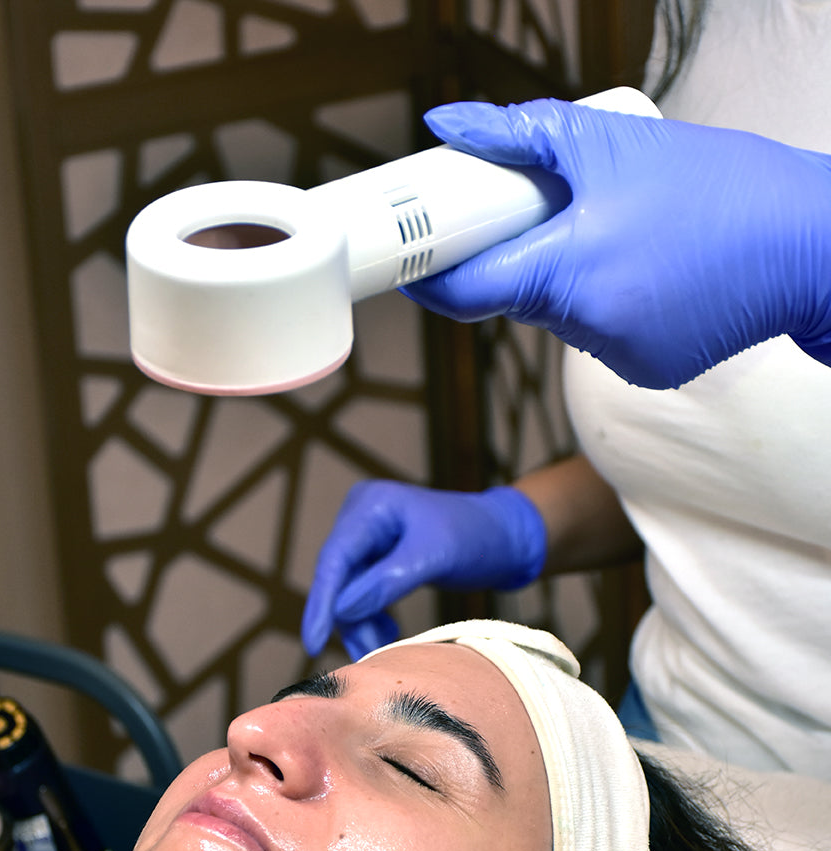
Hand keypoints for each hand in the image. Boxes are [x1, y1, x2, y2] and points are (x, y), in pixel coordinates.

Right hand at [301, 482, 546, 658]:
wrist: (507, 538)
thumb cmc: (477, 536)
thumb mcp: (434, 556)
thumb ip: (388, 581)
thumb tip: (342, 610)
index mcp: (370, 506)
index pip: (334, 559)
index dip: (322, 604)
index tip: (314, 642)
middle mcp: (362, 519)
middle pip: (338, 579)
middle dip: (349, 620)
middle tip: (366, 658)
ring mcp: (370, 539)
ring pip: (349, 593)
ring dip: (362, 625)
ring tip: (381, 652)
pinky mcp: (379, 559)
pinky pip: (364, 595)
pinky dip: (372, 618)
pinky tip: (388, 635)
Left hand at [403, 99, 830, 388]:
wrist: (809, 241)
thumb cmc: (718, 184)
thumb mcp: (611, 140)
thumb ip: (518, 135)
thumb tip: (449, 126)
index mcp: (569, 269)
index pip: (469, 290)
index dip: (433, 277)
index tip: (413, 259)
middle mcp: (587, 325)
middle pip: (517, 297)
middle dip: (521, 257)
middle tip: (546, 212)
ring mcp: (619, 355)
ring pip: (562, 316)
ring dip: (570, 279)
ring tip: (625, 231)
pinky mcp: (649, 369)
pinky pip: (604, 335)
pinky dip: (612, 304)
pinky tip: (653, 269)